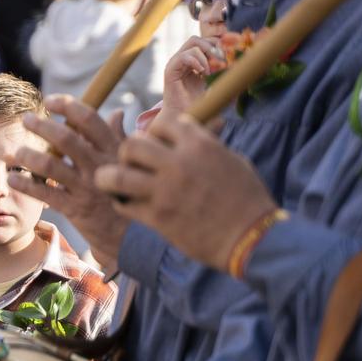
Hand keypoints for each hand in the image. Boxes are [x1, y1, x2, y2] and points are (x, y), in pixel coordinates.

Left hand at [9, 96, 129, 267]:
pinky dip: (26, 185)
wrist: (133, 235)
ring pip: (52, 165)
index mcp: (112, 150)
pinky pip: (46, 193)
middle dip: (42, 126)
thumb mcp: (129, 162)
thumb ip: (118, 137)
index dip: (68, 106)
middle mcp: (99, 166)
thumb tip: (117, 112)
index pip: (90, 120)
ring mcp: (87, 187)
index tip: (51, 100)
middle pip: (66, 139)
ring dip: (29, 156)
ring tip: (16, 151)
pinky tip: (13, 180)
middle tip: (26, 119)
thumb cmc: (129, 192)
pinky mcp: (75, 209)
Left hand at [95, 114, 277, 272]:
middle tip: (132, 164)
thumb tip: (186, 134)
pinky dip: (121, 203)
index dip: (154, 132)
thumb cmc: (247, 198)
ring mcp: (165, 192)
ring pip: (116, 174)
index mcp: (199, 144)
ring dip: (109, 177)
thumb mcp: (230, 159)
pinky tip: (127, 205)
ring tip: (110, 181)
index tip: (156, 144)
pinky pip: (124, 205)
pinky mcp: (157, 218)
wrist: (252, 238)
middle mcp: (179, 164)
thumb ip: (204, 144)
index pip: (161, 122)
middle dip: (128, 153)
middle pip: (132, 144)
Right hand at [160, 35, 225, 117]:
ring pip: (193, 44)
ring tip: (209, 71)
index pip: (206, 42)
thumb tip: (244, 75)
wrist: (184, 117)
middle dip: (212, 46)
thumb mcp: (218, 89)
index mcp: (194, 61)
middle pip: (198, 39)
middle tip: (221, 61)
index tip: (229, 56)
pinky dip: (196, 61)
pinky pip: (184, 56)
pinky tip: (202, 73)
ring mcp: (176, 63)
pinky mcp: (170, 70)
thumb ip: (227, 80)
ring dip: (205, 55)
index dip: (219, 45)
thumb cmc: (200, 105)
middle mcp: (184, 59)